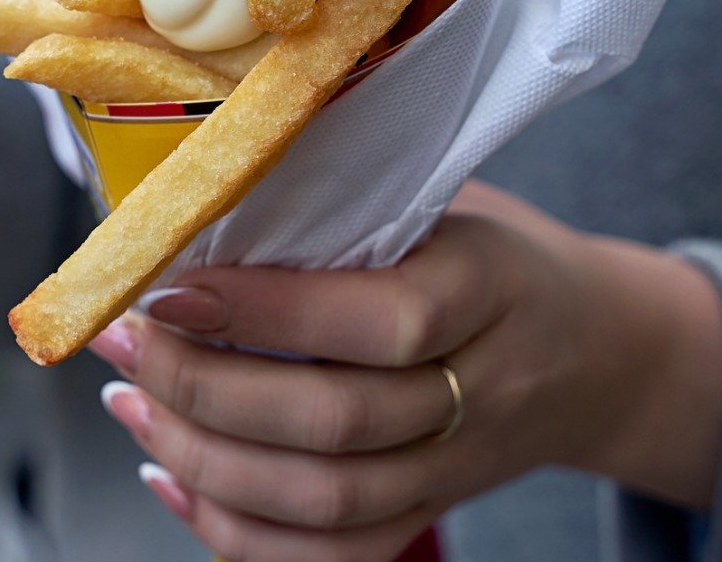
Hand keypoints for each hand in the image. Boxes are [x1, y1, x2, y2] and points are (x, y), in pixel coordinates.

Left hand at [88, 181, 721, 561]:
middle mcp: (482, 386)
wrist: (596, 348)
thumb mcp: (444, 198)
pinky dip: (237, 533)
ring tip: (131, 402)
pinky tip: (170, 480)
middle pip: (338, 423)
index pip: (382, 319)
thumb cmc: (487, 252)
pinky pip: (333, 557)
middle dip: (205, 388)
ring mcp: (458, 465)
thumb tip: (195, 197)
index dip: (266, 311)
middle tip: (125, 343)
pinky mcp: (431, 513)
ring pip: (326, 500)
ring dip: (203, 460)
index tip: (169, 287)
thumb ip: (343, 200)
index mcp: (487, 284)